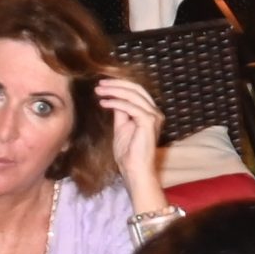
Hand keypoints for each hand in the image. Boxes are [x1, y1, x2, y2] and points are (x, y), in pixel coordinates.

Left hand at [96, 75, 164, 206]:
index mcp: (150, 112)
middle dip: (116, 84)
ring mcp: (154, 116)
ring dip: (114, 91)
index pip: (136, 91)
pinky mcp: (148, 122)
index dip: (120, 84)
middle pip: (136, 89)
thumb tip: (113, 98)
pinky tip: (103, 103)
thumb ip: (121, 112)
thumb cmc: (128, 153)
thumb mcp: (122, 127)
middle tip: (100, 84)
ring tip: (99, 91)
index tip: (103, 84)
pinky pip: (130, 107)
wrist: (134, 169)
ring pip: (133, 95)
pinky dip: (115, 102)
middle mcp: (155, 112)